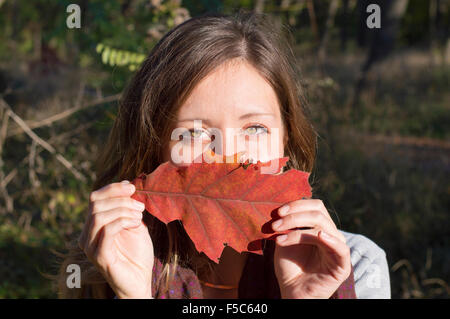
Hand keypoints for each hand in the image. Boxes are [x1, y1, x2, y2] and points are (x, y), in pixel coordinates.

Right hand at [78, 180, 154, 298]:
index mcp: (93, 225)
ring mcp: (90, 246)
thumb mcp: (134, 223)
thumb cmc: (137, 253)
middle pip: (96, 204)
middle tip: (140, 206)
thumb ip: (128, 207)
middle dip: (121, 199)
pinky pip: (107, 231)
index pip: (95, 198)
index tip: (132, 187)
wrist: (141, 279)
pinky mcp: (99, 256)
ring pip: (99, 216)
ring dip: (123, 210)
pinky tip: (136, 223)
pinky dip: (123, 221)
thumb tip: (128, 185)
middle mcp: (87, 235)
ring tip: (139, 215)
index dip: (113, 188)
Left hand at [272, 199, 350, 297]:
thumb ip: (288, 223)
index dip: (296, 205)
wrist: (292, 292)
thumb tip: (284, 207)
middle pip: (318, 212)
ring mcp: (337, 248)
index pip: (314, 205)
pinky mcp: (342, 264)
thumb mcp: (285, 239)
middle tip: (275, 224)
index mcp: (320, 227)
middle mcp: (330, 234)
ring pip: (322, 225)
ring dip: (297, 228)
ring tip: (279, 236)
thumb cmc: (289, 267)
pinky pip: (341, 248)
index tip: (276, 212)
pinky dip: (330, 239)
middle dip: (294, 215)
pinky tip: (320, 236)